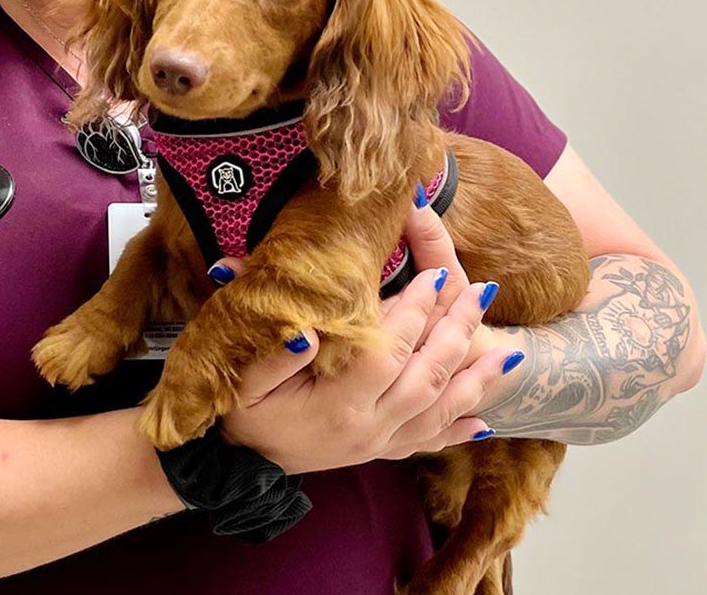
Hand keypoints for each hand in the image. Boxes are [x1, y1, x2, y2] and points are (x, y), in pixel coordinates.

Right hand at [210, 205, 521, 473]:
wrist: (239, 468)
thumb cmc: (240, 415)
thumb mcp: (243, 381)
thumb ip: (272, 357)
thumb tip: (305, 330)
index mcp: (337, 405)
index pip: (388, 353)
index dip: (414, 314)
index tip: (434, 276)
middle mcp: (368, 428)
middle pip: (426, 376)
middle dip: (456, 330)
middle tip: (480, 291)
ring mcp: (379, 444)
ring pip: (439, 409)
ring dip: (474, 378)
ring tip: (506, 350)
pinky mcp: (381, 452)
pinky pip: (429, 440)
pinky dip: (459, 428)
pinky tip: (484, 419)